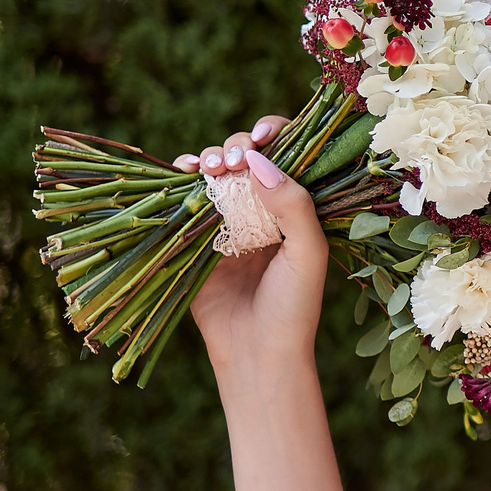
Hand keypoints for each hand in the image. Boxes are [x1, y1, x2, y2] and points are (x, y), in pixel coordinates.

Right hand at [175, 115, 327, 382]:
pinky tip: (184, 171)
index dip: (273, 136)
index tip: (261, 137)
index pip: (286, 155)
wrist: (257, 354)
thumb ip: (292, 205)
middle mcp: (262, 209)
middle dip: (236, 148)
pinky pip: (188, 200)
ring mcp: (228, 222)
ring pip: (216, 173)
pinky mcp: (197, 239)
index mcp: (295, 207)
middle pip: (246, 157)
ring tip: (208, 167)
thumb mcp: (306, 253)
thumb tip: (258, 160)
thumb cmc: (293, 307)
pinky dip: (184, 180)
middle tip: (230, 162)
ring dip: (210, 158)